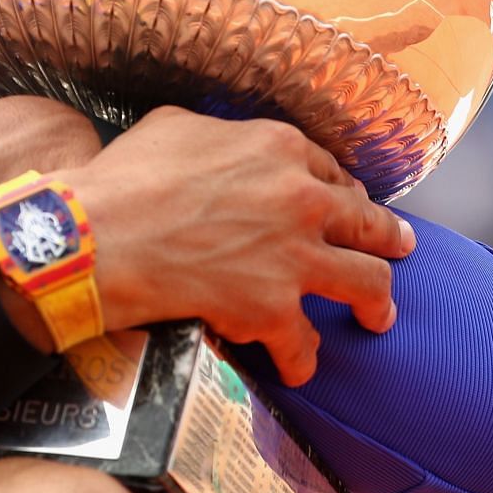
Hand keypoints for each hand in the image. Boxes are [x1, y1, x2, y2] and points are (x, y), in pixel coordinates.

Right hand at [55, 108, 411, 386]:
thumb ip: (215, 133)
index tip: (345, 204)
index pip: (332, 170)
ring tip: (380, 317)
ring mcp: (294, 257)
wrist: (94, 238)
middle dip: (388, 239)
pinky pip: (305, 345)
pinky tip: (297, 366)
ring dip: (377, 303)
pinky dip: (302, 359)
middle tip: (397, 248)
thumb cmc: (122, 179)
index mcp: (278, 148)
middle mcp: (301, 199)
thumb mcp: (172, 126)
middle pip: (368, 223)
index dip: (343, 191)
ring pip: (368, 284)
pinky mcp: (273, 310)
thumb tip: (215, 142)